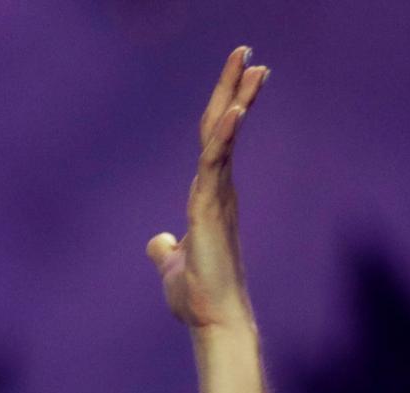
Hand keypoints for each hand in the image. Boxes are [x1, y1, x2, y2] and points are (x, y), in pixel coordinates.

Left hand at [146, 46, 266, 332]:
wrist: (212, 321)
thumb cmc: (198, 298)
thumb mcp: (172, 266)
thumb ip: (165, 249)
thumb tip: (158, 242)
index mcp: (210, 197)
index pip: (214, 142)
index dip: (224, 109)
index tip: (241, 78)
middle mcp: (219, 191)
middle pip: (223, 128)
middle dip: (234, 89)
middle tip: (248, 54)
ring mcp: (218, 197)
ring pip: (224, 137)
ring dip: (236, 98)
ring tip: (251, 65)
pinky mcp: (212, 208)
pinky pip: (217, 162)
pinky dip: (223, 134)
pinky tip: (233, 109)